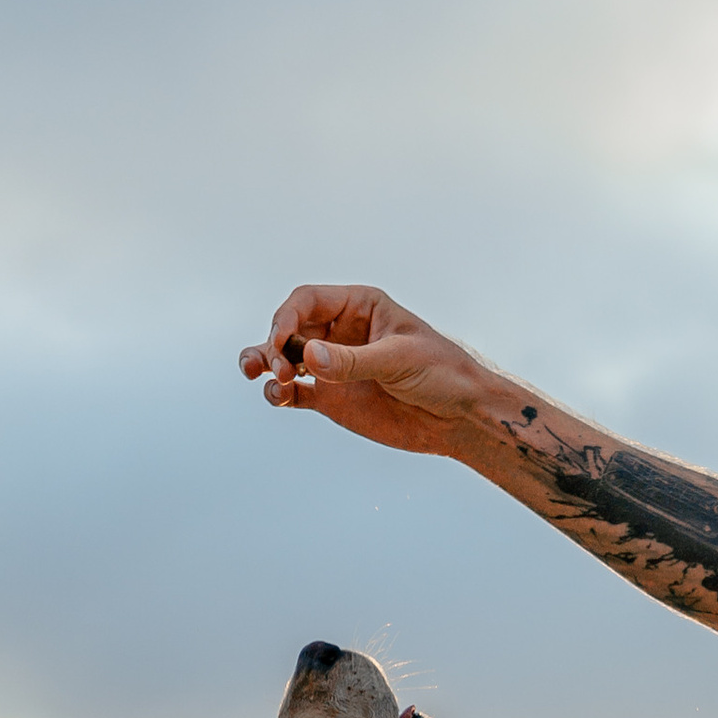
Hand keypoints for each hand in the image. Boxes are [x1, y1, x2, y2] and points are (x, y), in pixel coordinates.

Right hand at [237, 285, 491, 455]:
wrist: (460, 417)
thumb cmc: (441, 373)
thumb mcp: (399, 359)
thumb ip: (353, 360)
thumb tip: (307, 357)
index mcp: (358, 306)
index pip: (307, 300)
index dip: (286, 317)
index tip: (281, 343)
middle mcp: (340, 332)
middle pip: (289, 328)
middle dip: (275, 344)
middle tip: (279, 369)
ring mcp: (334, 365)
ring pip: (285, 359)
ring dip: (265, 364)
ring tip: (257, 375)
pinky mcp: (332, 398)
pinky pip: (294, 393)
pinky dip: (279, 394)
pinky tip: (278, 397)